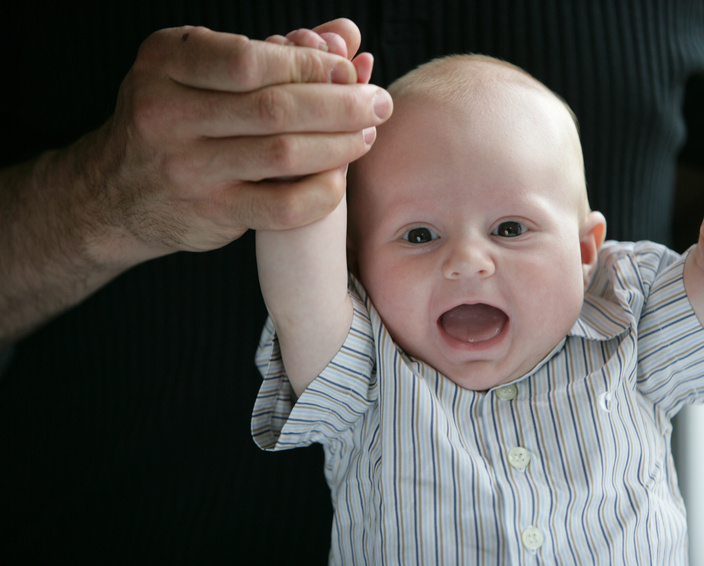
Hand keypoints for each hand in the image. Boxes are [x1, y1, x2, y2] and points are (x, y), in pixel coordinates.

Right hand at [91, 18, 390, 261]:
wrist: (118, 190)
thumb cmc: (176, 116)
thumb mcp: (203, 70)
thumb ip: (274, 52)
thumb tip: (348, 34)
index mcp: (166, 62)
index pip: (252, 60)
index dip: (311, 65)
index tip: (347, 69)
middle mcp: (168, 114)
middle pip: (276, 108)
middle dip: (341, 104)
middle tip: (378, 102)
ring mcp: (188, 169)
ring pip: (285, 156)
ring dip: (340, 144)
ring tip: (366, 133)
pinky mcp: (211, 214)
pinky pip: (285, 207)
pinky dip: (323, 191)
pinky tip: (339, 176)